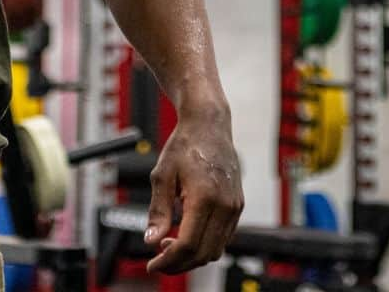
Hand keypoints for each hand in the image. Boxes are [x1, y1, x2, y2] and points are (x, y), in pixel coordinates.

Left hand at [144, 105, 243, 274]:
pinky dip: (205, 244)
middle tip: (158, 260)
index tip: (152, 264)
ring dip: (193, 256)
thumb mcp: (162, 174)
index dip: (168, 260)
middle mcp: (225, 207)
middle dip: (180, 264)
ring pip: (216, 250)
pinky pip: (223, 237)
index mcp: (205, 198)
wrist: (208, 125)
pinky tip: (185, 234)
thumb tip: (151, 240)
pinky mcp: (238, 206)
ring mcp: (235, 208)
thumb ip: (157, 210)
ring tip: (168, 246)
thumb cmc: (184, 145)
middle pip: (203, 253)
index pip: (188, 244)